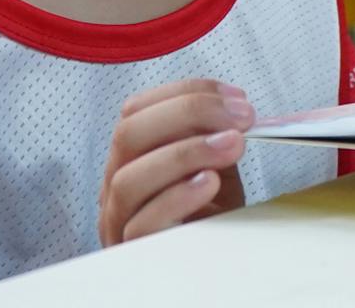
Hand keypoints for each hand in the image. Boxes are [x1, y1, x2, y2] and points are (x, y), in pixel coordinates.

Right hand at [97, 79, 252, 244]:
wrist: (214, 262)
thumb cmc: (211, 210)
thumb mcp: (213, 164)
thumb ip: (212, 135)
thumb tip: (232, 107)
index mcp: (129, 155)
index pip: (136, 110)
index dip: (186, 93)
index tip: (236, 98)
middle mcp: (114, 184)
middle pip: (128, 135)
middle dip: (189, 114)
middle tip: (240, 118)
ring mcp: (118, 221)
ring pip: (129, 178)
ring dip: (187, 153)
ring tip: (233, 146)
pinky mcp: (133, 252)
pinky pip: (143, 223)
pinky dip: (179, 196)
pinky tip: (211, 183)